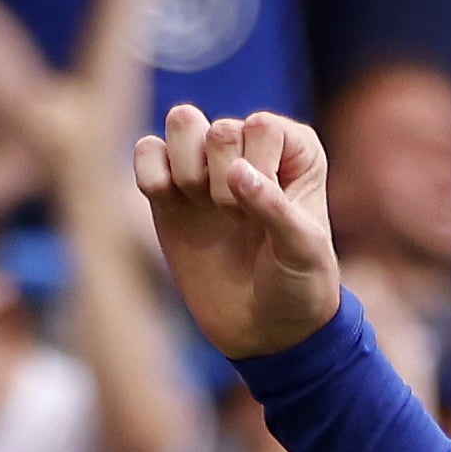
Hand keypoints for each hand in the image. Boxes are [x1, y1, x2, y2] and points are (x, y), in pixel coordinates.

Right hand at [130, 103, 345, 360]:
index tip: (269, 217)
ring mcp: (208, 166)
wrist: (265, 328)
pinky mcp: (171, 190)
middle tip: (236, 221)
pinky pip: (147, 150)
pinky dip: (150, 171)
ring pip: (182, 122)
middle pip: (219, 129)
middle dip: (222, 180)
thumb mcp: (303, 252)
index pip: (261, 126)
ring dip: (188, 168)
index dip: (259, 173)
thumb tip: (234, 171)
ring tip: (205, 208)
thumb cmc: (298, 285)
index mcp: (294, 150)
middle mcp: (249, 148)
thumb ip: (274, 208)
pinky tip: (166, 200)